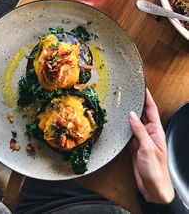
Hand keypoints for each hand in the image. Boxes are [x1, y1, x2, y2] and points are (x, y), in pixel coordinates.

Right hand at [128, 88, 174, 203]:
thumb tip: (132, 115)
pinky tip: (120, 121)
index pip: (152, 110)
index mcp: (156, 131)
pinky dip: (124, 125)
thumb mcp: (148, 148)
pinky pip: (128, 132)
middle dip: (137, 103)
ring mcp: (141, 139)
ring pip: (134, 122)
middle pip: (143, 114)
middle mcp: (149, 133)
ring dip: (129, 113)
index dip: (148, 98)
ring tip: (122, 103)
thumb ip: (139, 131)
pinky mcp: (134, 145)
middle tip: (129, 93)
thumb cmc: (156, 170)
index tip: (143, 88)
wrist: (153, 187)